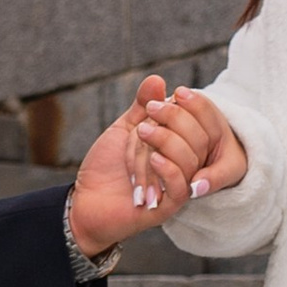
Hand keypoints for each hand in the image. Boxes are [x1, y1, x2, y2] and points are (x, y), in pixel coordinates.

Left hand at [68, 76, 248, 247]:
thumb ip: (142, 107)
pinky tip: (153, 159)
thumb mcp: (124, 129)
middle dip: (176, 121)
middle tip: (148, 115)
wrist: (86, 199)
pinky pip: (181, 186)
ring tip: (141, 134)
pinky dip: (169, 169)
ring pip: (189, 161)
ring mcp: (177, 186)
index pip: (201, 123)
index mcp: (178, 145)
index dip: (194, 106)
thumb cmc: (106, 165)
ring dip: (166, 142)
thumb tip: (157, 79)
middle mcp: (182, 166)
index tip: (176, 93)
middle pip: (199, 140)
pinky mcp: (168, 207)